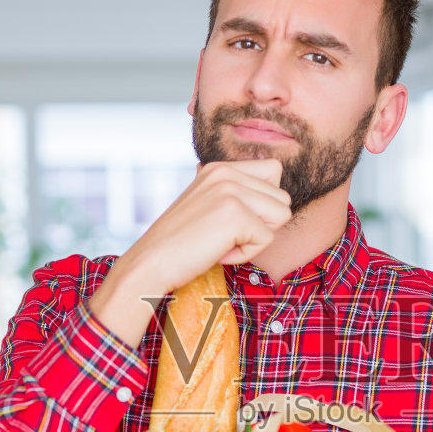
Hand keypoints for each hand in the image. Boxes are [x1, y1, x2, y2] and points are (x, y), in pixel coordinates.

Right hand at [88, 160, 288, 345]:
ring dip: (255, 238)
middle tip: (224, 234)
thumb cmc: (181, 243)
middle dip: (261, 223)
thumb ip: (235, 192)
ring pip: (281, 215)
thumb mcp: (207, 204)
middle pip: (282, 197)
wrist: (150, 264)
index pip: (274, 172)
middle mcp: (225, 171)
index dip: (262, 204)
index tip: (230, 220)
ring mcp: (230, 190)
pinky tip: (217, 252)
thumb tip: (274, 181)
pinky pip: (267, 239)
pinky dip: (246, 254)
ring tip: (222, 242)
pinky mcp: (235, 214)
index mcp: (219, 167)